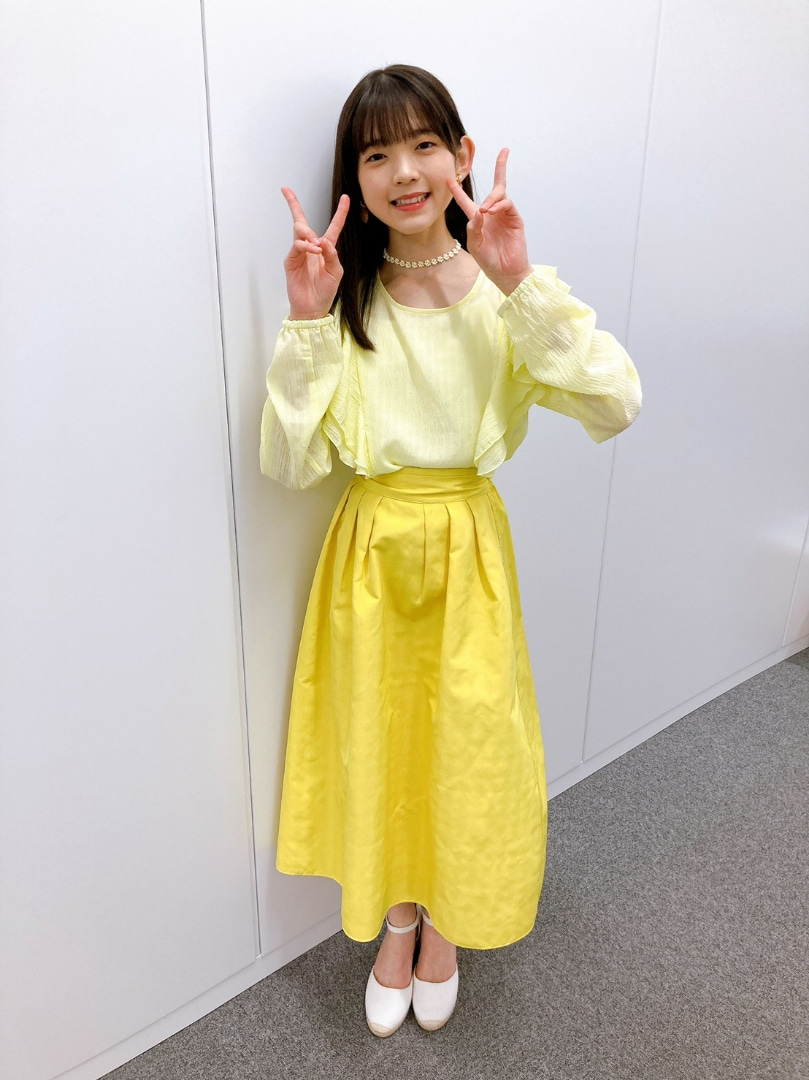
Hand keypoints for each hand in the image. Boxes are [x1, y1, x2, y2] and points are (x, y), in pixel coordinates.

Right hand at [281, 188, 349, 319]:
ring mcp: (299, 252)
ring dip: (309, 234)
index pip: (334, 226)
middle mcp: (311, 247)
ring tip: (317, 246)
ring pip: (299, 230)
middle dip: (295, 206)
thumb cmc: (324, 292)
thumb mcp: (336, 272)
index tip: (346, 197)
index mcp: (326, 249)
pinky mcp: (291, 260)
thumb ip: (333, 255)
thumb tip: (323, 240)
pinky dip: (306, 245)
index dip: (340, 212)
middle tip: (316, 228)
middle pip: (302, 220)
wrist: (312, 309)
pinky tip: (314, 251)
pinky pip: (297, 245)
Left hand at [447, 149, 531, 294]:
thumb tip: (478, 211)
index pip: (466, 201)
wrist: (506, 272)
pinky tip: (492, 211)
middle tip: (502, 155)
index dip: (458, 191)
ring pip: (501, 193)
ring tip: (485, 209)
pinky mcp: (515, 219)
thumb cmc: (489, 261)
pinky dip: (500, 205)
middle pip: (496, 186)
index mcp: (478, 220)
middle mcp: (492, 214)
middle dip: (500, 167)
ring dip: (491, 198)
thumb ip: (473, 228)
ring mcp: (505, 215)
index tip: (449, 179)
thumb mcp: (475, 246)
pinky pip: (508, 204)